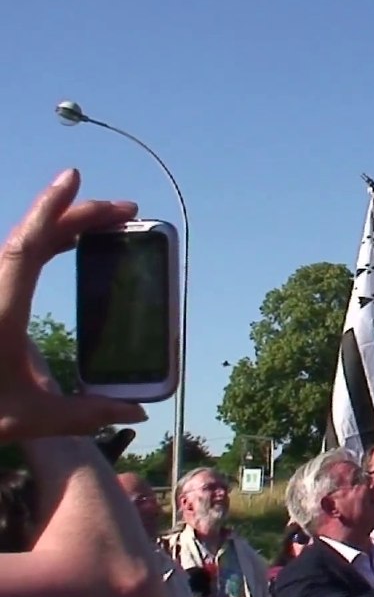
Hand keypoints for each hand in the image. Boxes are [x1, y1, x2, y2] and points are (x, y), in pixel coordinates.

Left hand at [0, 170, 145, 440]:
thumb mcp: (27, 419)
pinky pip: (13, 260)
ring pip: (20, 245)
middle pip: (29, 238)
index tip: (73, 177)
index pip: (25, 248)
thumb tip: (138, 410)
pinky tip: (65, 245)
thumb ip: (83, 414)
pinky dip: (44, 243)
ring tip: (105, 224)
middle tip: (125, 211)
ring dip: (62, 227)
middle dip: (76, 215)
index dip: (50, 209)